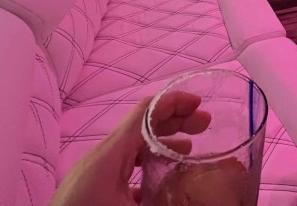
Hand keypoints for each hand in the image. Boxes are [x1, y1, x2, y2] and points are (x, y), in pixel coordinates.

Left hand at [50, 91, 210, 205]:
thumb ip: (165, 200)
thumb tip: (196, 198)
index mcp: (109, 154)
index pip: (145, 112)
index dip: (174, 102)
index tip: (199, 103)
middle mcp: (102, 157)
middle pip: (142, 126)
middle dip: (175, 120)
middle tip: (204, 124)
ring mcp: (96, 172)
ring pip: (134, 147)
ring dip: (163, 143)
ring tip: (190, 148)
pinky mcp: (92, 189)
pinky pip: (125, 167)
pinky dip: (148, 165)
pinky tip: (163, 179)